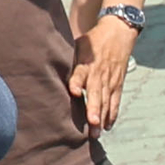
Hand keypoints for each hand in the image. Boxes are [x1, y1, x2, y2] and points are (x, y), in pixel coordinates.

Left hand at [74, 12, 137, 132]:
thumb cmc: (93, 40)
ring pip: (107, 101)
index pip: (81, 73)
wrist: (119, 32)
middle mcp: (99, 73)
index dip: (77, 82)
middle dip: (94, 108)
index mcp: (86, 63)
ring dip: (102, 117)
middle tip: (91, 123)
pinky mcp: (118, 84)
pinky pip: (115, 101)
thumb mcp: (78, 44)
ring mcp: (110, 80)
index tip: (74, 91)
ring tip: (97, 132)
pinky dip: (112, 114)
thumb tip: (45, 65)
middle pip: (97, 93)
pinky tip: (107, 127)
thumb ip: (67, 59)